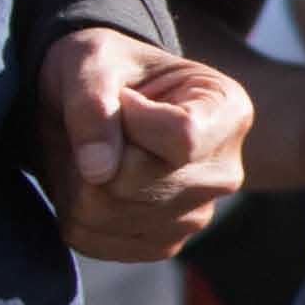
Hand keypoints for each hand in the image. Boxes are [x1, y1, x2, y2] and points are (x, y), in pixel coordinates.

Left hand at [35, 28, 250, 262]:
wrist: (99, 103)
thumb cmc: (106, 68)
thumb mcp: (92, 61)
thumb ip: (93, 105)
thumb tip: (99, 171)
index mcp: (228, 112)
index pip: (181, 138)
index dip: (130, 121)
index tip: (121, 98)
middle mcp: (224, 172)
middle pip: (136, 184)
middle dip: (94, 154)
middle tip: (96, 127)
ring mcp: (196, 215)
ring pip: (109, 215)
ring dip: (78, 182)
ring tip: (93, 151)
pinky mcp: (163, 243)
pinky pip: (96, 241)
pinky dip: (75, 211)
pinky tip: (90, 181)